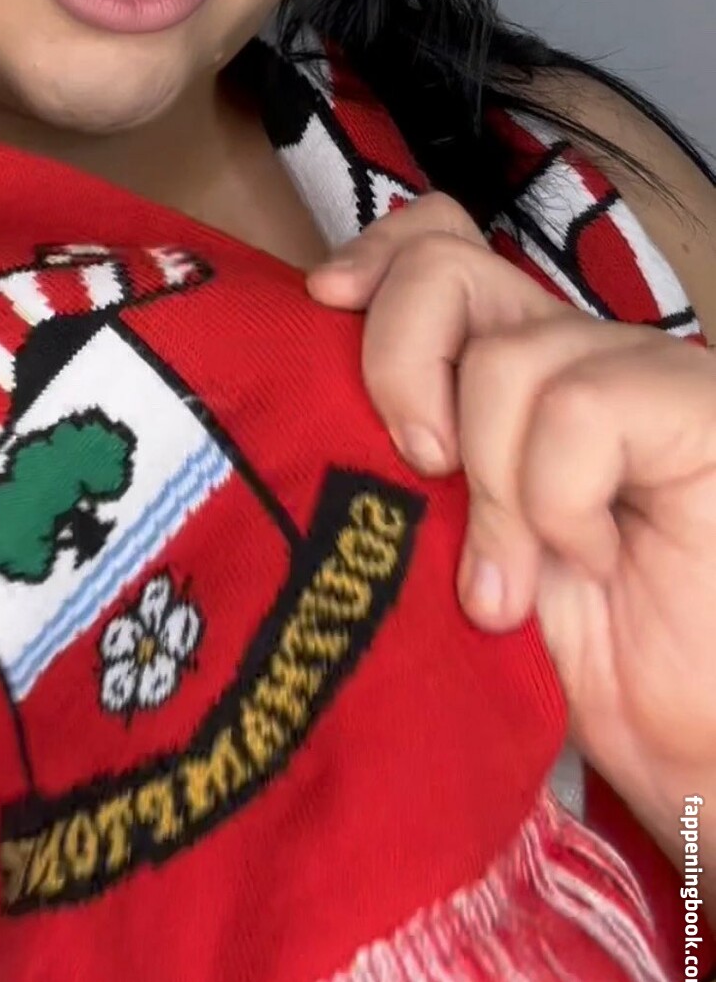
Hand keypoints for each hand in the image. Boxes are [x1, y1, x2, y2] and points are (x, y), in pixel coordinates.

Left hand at [306, 193, 715, 889]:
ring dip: (490, 486)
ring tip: (514, 577)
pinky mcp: (696, 403)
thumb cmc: (567, 656)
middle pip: (446, 267)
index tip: (323, 305)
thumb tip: (305, 412)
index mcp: (506, 365)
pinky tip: (593, 558)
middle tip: (418, 472)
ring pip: (506, 356)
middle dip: (398, 365)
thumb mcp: (449, 551)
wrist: (691, 741)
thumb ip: (403, 470)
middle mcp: (570, 347)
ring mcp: (638, 369)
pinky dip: (558, 500)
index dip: (377, 255)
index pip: (436, 240)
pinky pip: (578, 408)